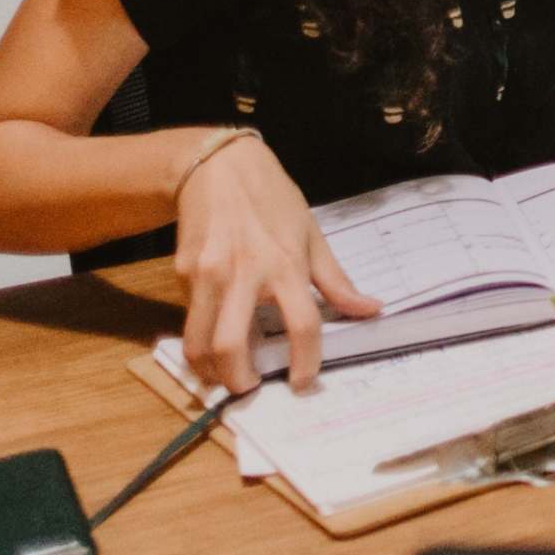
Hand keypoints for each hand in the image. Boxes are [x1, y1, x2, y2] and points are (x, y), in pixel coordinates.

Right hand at [170, 132, 376, 395]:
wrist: (220, 167)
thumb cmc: (273, 201)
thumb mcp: (312, 235)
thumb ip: (337, 281)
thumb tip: (371, 310)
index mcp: (286, 264)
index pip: (302, 324)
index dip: (306, 360)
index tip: (304, 381)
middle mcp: (245, 273)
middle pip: (231, 345)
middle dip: (238, 380)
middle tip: (249, 387)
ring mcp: (209, 274)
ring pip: (198, 343)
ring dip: (209, 372)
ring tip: (224, 376)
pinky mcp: (184, 272)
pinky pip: (189, 319)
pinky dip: (198, 341)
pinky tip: (211, 340)